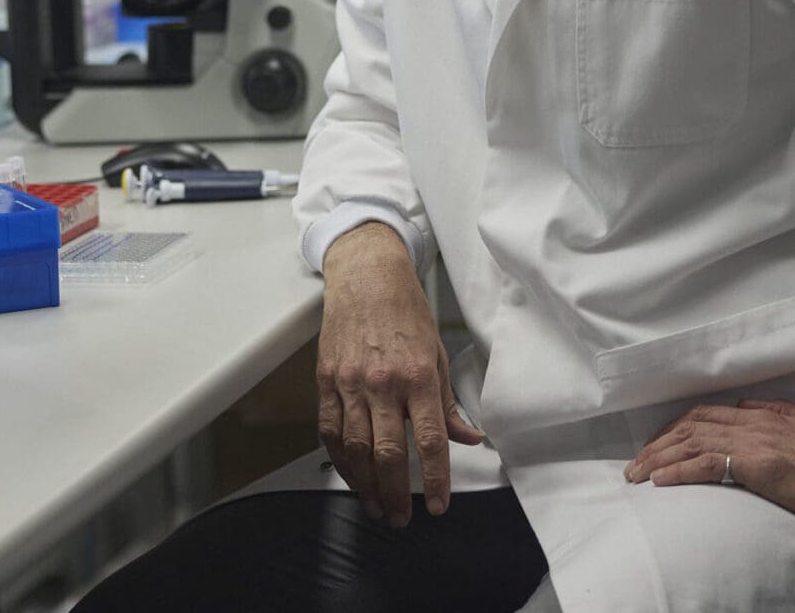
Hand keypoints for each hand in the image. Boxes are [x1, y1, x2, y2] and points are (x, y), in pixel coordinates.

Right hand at [316, 223, 484, 526]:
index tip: (438, 505)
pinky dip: (340, 459)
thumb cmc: (405, 311)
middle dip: (396, 493)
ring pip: (355, 448)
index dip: (436, 479)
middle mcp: (382, 382)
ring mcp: (350, 382)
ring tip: (376, 506)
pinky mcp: (326, 380)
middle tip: (402, 518)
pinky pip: (329, 429)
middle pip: (388, 452)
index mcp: (417, 376)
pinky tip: (350, 476)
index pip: (430, 440)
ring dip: (366, 484)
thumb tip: (468, 438)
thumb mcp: (436, 352)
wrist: (365, 276)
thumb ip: (448, 403)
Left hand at [623, 399, 794, 529]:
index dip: (674, 428)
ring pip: (690, 444)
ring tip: (637, 474)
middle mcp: (749, 424)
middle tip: (636, 463)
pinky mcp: (754, 465)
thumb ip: (773, 412)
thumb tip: (745, 405)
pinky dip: (678, 471)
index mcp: (759, 415)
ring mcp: (750, 442)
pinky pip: (706, 465)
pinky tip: (659, 480)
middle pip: (689, 427)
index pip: (703, 415)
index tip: (657, 443)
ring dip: (658, 459)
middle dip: (657, 444)